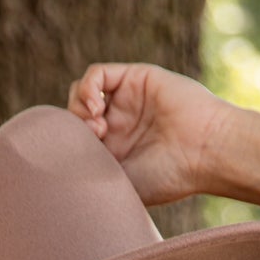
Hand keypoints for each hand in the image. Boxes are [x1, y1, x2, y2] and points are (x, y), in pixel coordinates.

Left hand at [66, 63, 230, 207]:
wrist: (204, 153)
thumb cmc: (169, 177)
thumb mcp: (120, 185)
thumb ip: (90, 175)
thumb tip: (54, 179)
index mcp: (113, 152)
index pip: (74, 140)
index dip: (67, 146)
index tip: (79, 160)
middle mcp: (118, 124)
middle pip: (74, 115)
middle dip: (73, 127)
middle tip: (93, 140)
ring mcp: (126, 100)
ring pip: (83, 92)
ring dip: (79, 107)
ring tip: (95, 125)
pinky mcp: (134, 78)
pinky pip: (97, 74)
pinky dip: (88, 87)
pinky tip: (95, 107)